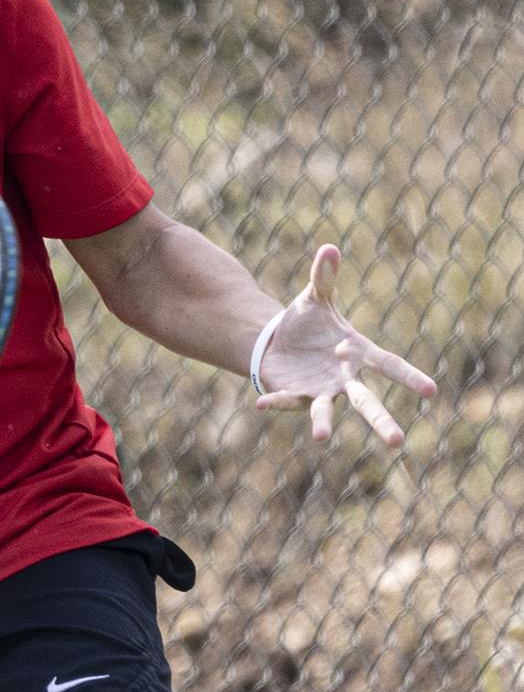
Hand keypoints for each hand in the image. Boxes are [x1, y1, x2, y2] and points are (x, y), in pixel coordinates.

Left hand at [256, 245, 438, 444]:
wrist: (278, 341)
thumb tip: (329, 248)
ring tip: (321, 437)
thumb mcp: (316, 298)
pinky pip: (286, 400)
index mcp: (358, 353)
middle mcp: (344, 377)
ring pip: (326, 411)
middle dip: (380, 420)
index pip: (389, 365)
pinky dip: (275, 401)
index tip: (431, 391)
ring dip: (323, 423)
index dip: (409, 377)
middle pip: (366, 401)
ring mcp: (320, 389)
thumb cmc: (307, 323)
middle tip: (397, 443)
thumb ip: (324, 278)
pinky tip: (260, 404)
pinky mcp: (294, 394)